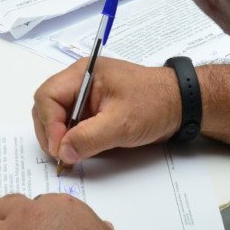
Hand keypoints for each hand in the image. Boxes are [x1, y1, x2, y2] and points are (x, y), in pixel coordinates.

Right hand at [34, 57, 181, 166]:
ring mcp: (86, 95)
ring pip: (57, 116)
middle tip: (61, 155)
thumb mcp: (121, 124)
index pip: (47, 96)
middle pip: (47, 105)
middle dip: (50, 131)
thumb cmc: (154, 105)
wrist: (182, 103)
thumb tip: (62, 153)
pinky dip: (71, 138)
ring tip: (69, 155)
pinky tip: (79, 151)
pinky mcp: (94, 109)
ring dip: (59, 136)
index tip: (59, 148)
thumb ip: (88, 138)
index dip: (48, 123)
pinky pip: (72, 123)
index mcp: (83, 73)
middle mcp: (80, 81)